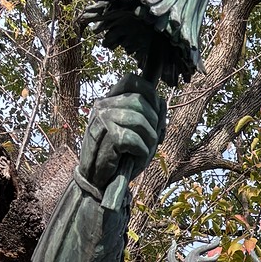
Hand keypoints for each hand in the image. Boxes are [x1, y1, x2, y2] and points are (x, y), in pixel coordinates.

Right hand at [78, 75, 166, 195]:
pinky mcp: (106, 136)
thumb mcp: (136, 134)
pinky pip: (135, 139)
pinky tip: (135, 159)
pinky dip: (142, 152)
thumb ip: (149, 118)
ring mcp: (102, 119)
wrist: (97, 181)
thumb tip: (162, 102)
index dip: (150, 92)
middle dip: (154, 123)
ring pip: (141, 120)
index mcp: (109, 101)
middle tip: (152, 141)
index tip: (157, 112)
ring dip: (150, 140)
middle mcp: (103, 105)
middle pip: (141, 101)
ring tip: (143, 152)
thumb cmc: (119, 157)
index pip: (132, 80)